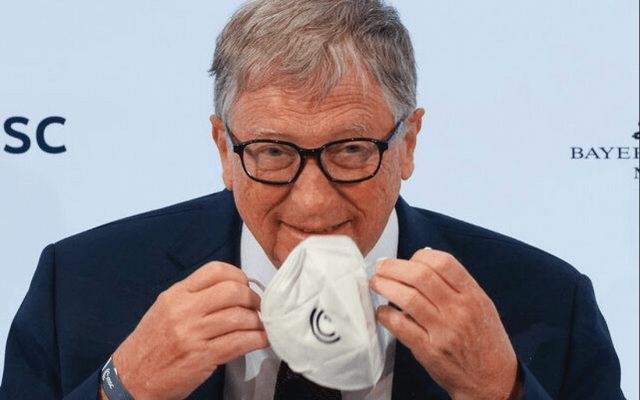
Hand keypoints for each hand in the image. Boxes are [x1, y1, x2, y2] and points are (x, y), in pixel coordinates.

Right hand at [108, 262, 268, 399]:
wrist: (131, 379)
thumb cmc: (150, 345)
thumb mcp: (166, 309)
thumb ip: (194, 296)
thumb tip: (232, 288)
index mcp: (176, 295)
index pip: (215, 270)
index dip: (238, 275)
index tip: (245, 285)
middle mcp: (184, 310)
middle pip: (233, 291)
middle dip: (253, 298)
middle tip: (256, 307)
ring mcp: (193, 334)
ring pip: (241, 317)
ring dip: (258, 321)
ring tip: (258, 326)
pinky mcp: (203, 357)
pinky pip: (241, 342)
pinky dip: (258, 339)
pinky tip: (261, 340)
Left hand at [369, 249, 519, 399]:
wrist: (493, 380)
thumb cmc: (484, 341)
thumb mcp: (481, 305)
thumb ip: (455, 285)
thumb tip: (420, 261)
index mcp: (473, 296)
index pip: (443, 262)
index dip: (418, 256)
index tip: (407, 260)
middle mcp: (460, 311)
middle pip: (420, 276)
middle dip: (393, 267)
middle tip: (380, 267)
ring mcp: (444, 332)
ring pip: (407, 298)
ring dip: (384, 286)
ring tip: (375, 283)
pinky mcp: (429, 351)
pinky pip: (400, 326)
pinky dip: (385, 315)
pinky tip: (382, 311)